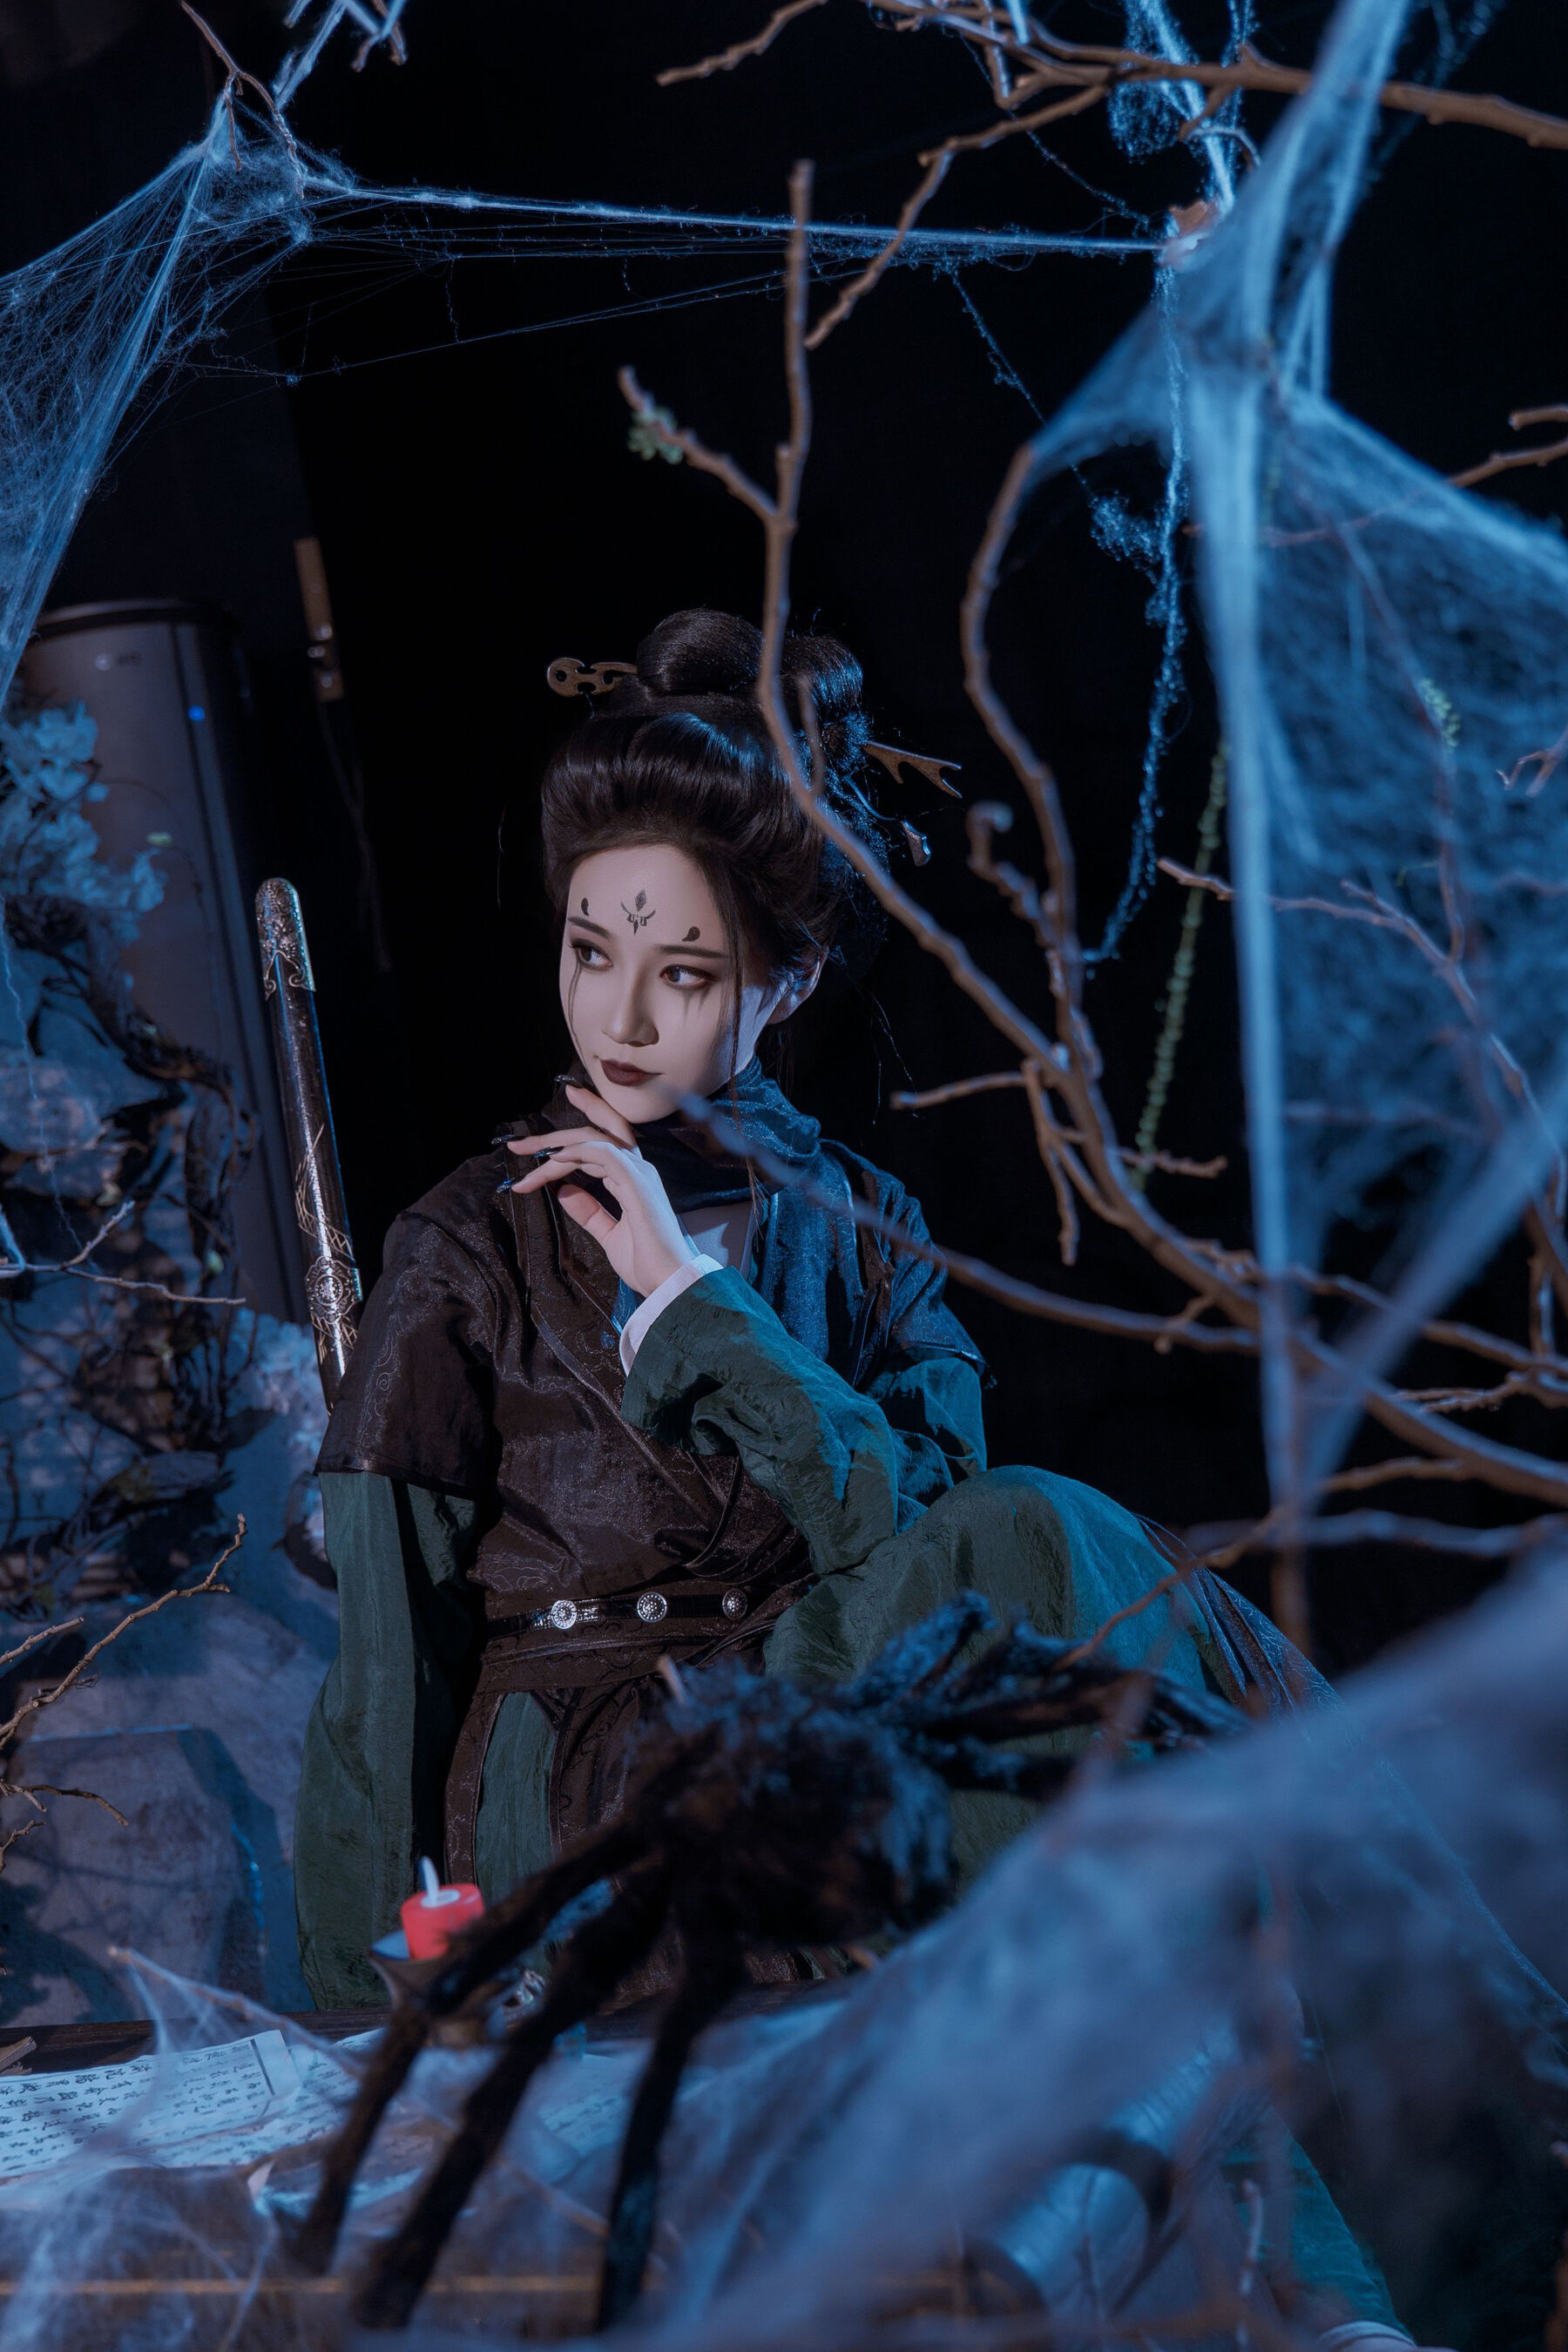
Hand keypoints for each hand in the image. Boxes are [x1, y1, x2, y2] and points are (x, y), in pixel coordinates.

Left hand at [508, 1083, 690, 1297]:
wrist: (668, 1282)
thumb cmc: (646, 1263)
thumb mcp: (608, 1235)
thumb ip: (589, 1213)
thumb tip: (564, 1192)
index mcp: (632, 1180)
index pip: (595, 1150)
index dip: (563, 1146)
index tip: (530, 1154)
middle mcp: (637, 1170)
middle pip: (594, 1135)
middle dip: (554, 1135)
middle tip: (519, 1144)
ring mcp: (639, 1173)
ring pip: (593, 1140)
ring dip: (556, 1144)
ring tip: (526, 1151)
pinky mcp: (637, 1182)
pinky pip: (605, 1153)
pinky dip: (578, 1151)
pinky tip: (555, 1158)